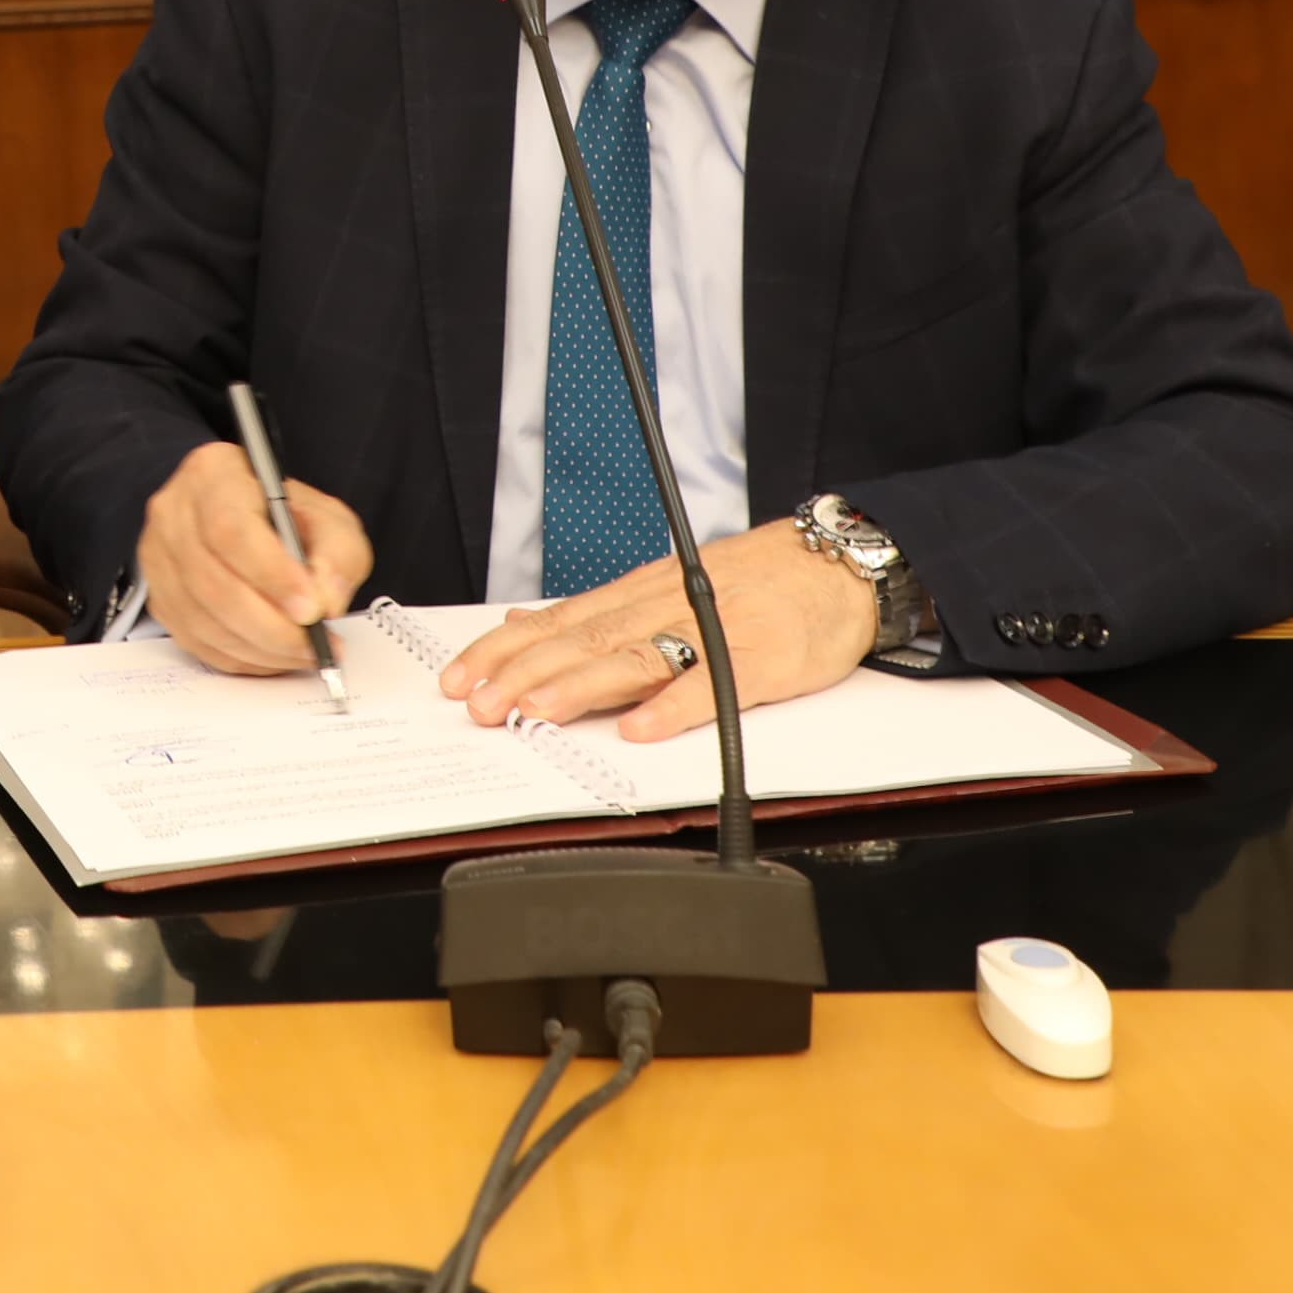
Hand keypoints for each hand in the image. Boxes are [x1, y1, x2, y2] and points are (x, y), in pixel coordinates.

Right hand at [134, 440, 372, 675]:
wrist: (253, 525)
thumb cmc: (289, 518)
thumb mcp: (330, 519)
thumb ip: (338, 554)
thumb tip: (325, 601)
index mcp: (213, 474)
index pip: (230, 528)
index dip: (270, 574)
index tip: (311, 608)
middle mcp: (173, 513)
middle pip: (211, 582)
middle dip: (270, 625)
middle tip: (315, 643)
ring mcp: (158, 559)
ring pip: (202, 620)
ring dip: (260, 648)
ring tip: (304, 652)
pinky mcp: (160, 599)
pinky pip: (197, 643)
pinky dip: (242, 658)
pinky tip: (275, 654)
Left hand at [437, 522, 877, 738]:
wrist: (834, 565)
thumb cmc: (749, 581)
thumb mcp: (663, 584)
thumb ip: (597, 610)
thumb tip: (523, 624)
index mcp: (639, 594)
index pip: (556, 621)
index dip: (503, 650)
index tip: (458, 678)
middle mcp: (665, 606)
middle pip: (584, 640)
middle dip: (524, 673)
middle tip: (479, 705)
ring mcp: (713, 630)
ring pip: (635, 657)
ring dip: (581, 687)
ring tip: (536, 712)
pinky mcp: (759, 658)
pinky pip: (714, 684)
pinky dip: (675, 705)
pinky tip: (642, 727)